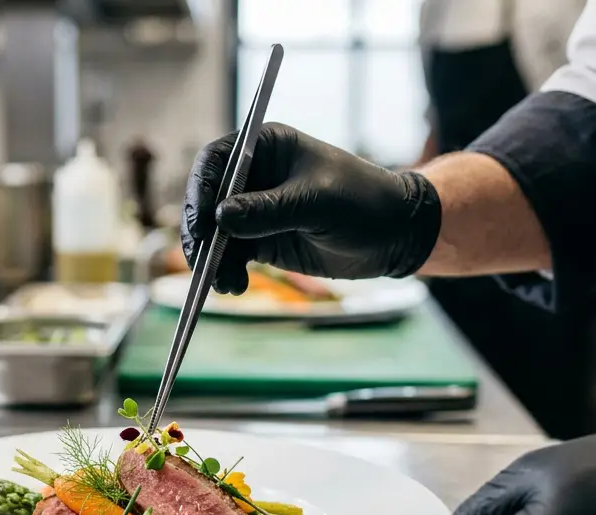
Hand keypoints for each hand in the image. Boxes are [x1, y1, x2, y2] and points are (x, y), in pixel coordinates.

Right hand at [181, 123, 441, 293]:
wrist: (395, 236)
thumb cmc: (364, 202)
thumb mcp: (317, 203)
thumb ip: (269, 210)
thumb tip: (220, 218)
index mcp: (266, 147)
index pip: (216, 161)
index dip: (201, 188)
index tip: (201, 221)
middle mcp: (254, 176)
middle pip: (207, 199)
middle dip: (201, 232)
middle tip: (202, 259)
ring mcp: (255, 210)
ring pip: (215, 233)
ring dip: (212, 259)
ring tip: (225, 284)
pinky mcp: (261, 241)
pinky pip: (230, 255)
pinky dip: (226, 271)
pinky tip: (233, 285)